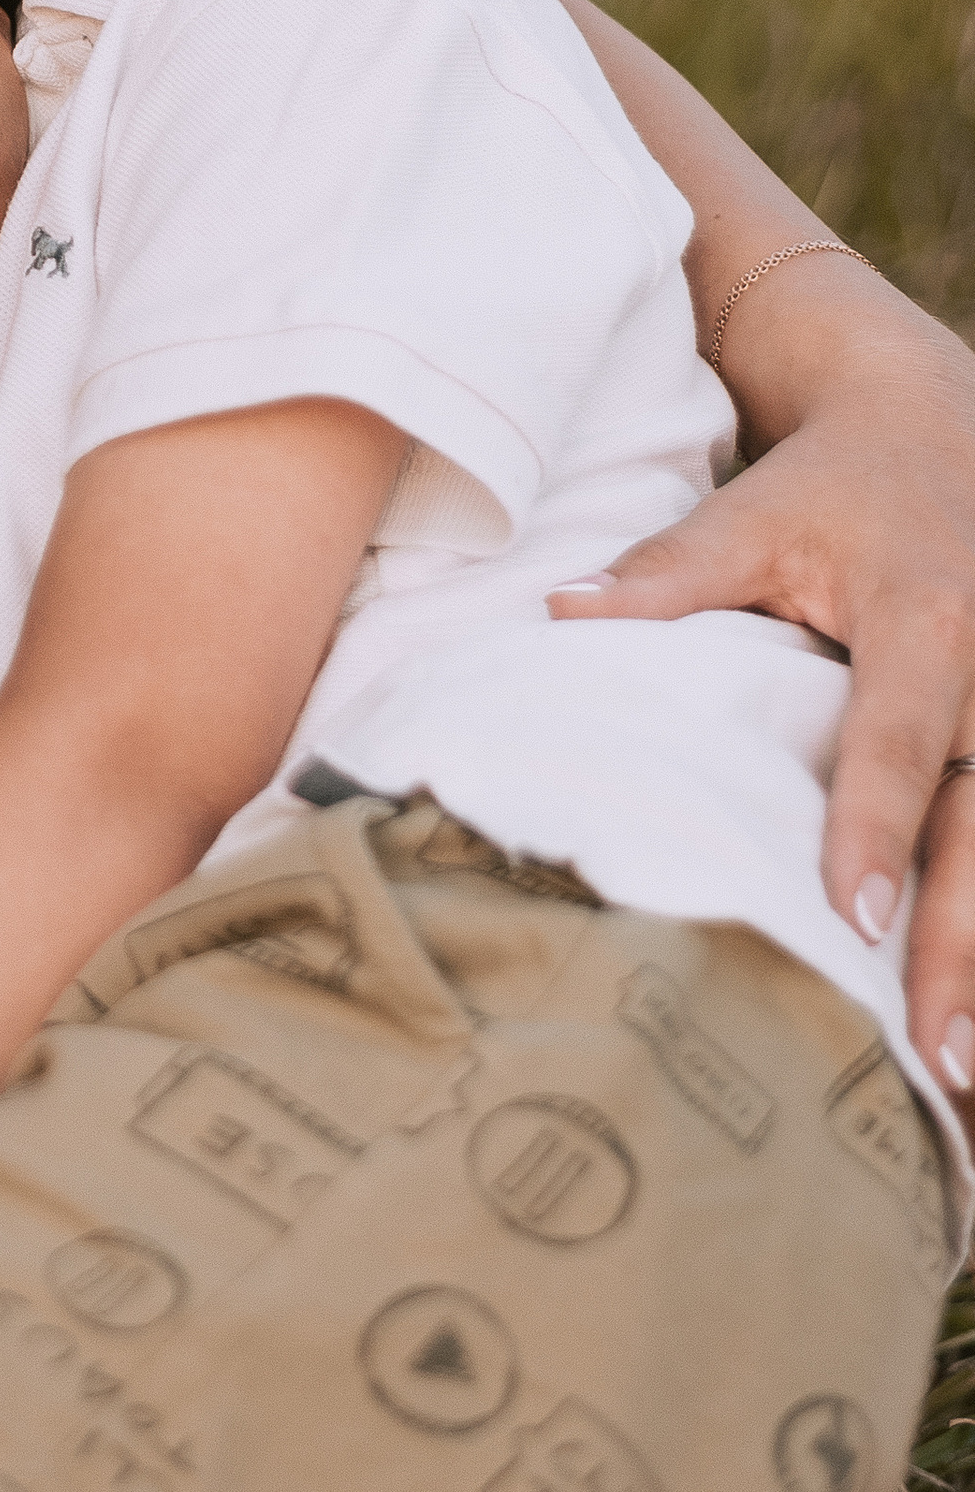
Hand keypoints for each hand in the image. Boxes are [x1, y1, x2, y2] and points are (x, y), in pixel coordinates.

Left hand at [549, 278, 974, 1099]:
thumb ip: (664, 575)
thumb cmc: (825, 484)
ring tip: (961, 1068)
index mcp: (924, 616)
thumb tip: (558, 615)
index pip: (899, 738)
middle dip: (964, 941)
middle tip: (940, 1054)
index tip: (852, 917)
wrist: (931, 423)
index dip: (874, 826)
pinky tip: (973, 1003)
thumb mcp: (748, 515)